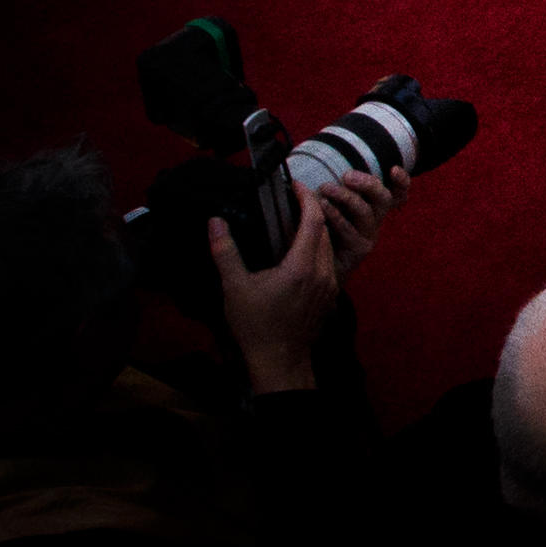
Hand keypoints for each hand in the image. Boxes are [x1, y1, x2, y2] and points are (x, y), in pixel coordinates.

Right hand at [208, 203, 339, 395]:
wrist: (279, 361)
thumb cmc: (255, 326)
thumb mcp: (234, 287)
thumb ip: (225, 252)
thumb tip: (215, 222)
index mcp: (301, 266)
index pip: (313, 221)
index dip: (306, 198)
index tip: (295, 185)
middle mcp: (322, 272)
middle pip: (324, 231)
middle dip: (312, 211)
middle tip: (293, 200)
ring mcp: (330, 284)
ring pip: (329, 247)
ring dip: (317, 230)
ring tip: (296, 221)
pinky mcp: (331, 295)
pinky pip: (329, 263)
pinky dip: (319, 249)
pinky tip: (302, 251)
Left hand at [307, 166, 406, 270]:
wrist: (316, 266)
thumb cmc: (322, 226)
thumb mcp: (331, 203)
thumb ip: (335, 188)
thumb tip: (322, 169)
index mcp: (375, 206)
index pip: (398, 193)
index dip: (401, 181)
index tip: (393, 169)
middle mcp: (376, 219)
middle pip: (384, 198)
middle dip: (368, 184)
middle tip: (346, 176)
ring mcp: (370, 235)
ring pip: (365, 211)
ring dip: (345, 196)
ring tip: (325, 188)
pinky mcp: (360, 249)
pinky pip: (349, 229)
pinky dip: (336, 216)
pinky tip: (322, 207)